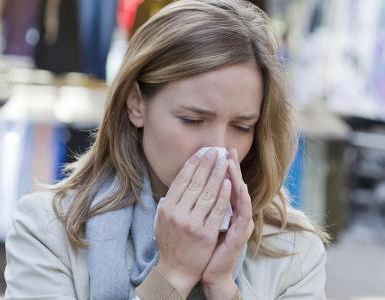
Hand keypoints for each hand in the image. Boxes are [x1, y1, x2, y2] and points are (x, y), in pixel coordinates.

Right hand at [155, 148, 231, 297]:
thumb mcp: (163, 220)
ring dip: (217, 174)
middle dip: (207, 164)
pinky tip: (229, 182)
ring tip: (225, 161)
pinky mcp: (205, 233)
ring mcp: (191, 224)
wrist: (176, 270)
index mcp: (166, 208)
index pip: (181, 180)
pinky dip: (223, 195)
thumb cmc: (170, 243)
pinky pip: (216, 210)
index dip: (193, 164)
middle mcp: (176, 214)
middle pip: (194, 183)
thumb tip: (180, 180)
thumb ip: (170, 201)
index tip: (202, 152)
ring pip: (207, 193)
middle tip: (216, 150)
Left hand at [201, 148, 253, 285]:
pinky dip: (241, 198)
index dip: (219, 167)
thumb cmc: (204, 246)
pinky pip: (243, 212)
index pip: (223, 184)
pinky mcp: (242, 233)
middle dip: (229, 166)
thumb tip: (187, 186)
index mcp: (224, 209)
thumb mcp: (201, 221)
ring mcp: (240, 222)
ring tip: (230, 161)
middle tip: (226, 149)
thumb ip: (200, 204)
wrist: (210, 271)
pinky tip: (238, 186)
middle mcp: (235, 213)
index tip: (214, 151)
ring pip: (240, 195)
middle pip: (233, 185)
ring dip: (235, 177)